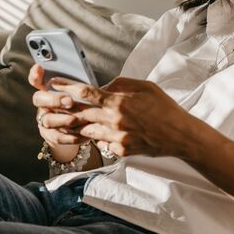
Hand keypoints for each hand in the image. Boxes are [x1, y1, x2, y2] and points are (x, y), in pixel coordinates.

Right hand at [28, 64, 92, 149]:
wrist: (80, 128)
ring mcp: (44, 119)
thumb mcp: (82, 93)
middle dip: (54, 99)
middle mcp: (43, 104)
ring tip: (75, 119)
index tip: (39, 67)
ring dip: (62, 119)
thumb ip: (82, 86)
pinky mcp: (49, 135)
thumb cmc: (83, 104)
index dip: (35, 74)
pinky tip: (82, 135)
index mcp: (48, 89)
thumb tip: (99, 79)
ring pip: (47, 119)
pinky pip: (56, 136)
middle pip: (38, 99)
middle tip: (70, 101)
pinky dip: (69, 136)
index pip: (37, 80)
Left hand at [49, 76, 195, 157]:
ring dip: (81, 125)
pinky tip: (102, 133)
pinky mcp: (121, 150)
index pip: (84, 93)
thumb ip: (121, 84)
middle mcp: (114, 120)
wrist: (180, 135)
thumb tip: (103, 87)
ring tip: (76, 120)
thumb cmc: (164, 107)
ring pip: (88, 131)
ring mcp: (117, 138)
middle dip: (65, 109)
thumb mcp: (144, 86)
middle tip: (53, 104)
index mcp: (118, 102)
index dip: (66, 87)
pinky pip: (102, 144)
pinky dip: (99, 138)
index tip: (53, 83)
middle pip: (80, 114)